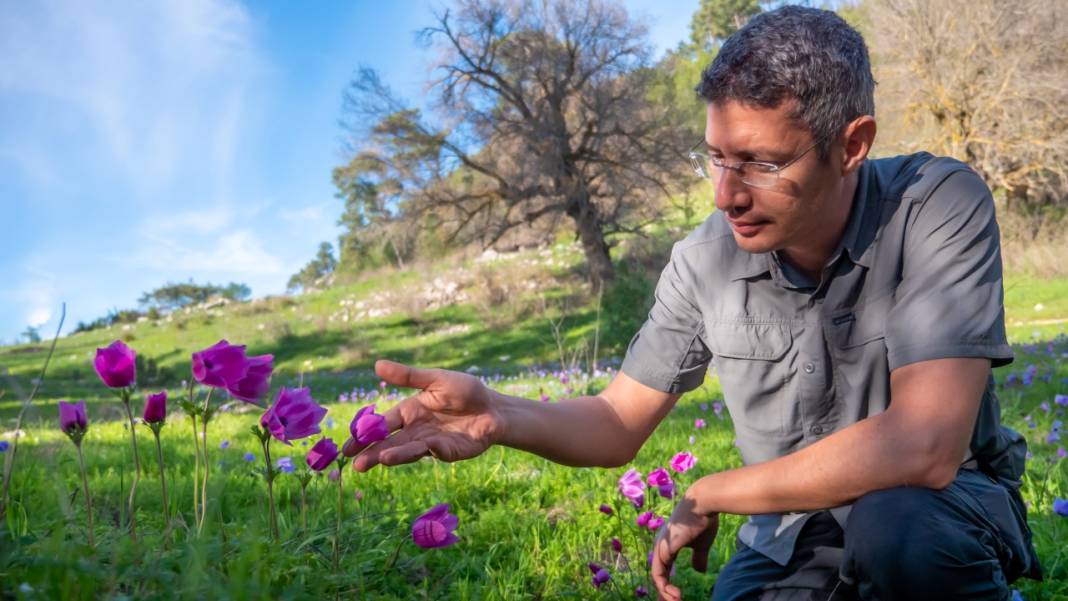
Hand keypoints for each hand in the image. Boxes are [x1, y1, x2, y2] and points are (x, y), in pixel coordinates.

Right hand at [341, 359, 502, 470]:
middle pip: (390, 443)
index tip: (349, 445)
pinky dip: (428, 450)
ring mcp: (430, 443)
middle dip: (372, 453)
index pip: (383, 424)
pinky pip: (436, 451)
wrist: (494, 409)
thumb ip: (408, 376)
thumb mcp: (435, 379)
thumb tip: (377, 364)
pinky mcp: (448, 452)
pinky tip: (423, 447)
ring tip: (379, 460)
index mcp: (410, 411)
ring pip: (408, 451)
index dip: (365, 434)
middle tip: (355, 463)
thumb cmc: (465, 391)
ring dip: (394, 456)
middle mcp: (416, 430)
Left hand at [651, 492, 718, 600]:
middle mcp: (660, 546)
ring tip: (676, 600)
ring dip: (664, 592)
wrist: (705, 503)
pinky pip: (658, 573)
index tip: (678, 596)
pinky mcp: (664, 548)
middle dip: (665, 592)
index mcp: (667, 545)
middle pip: (657, 574)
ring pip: (656, 576)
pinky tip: (674, 593)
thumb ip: (698, 558)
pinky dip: (663, 586)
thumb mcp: (701, 544)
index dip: (668, 584)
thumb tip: (699, 571)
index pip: (663, 569)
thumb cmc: (703, 521)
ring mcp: (661, 546)